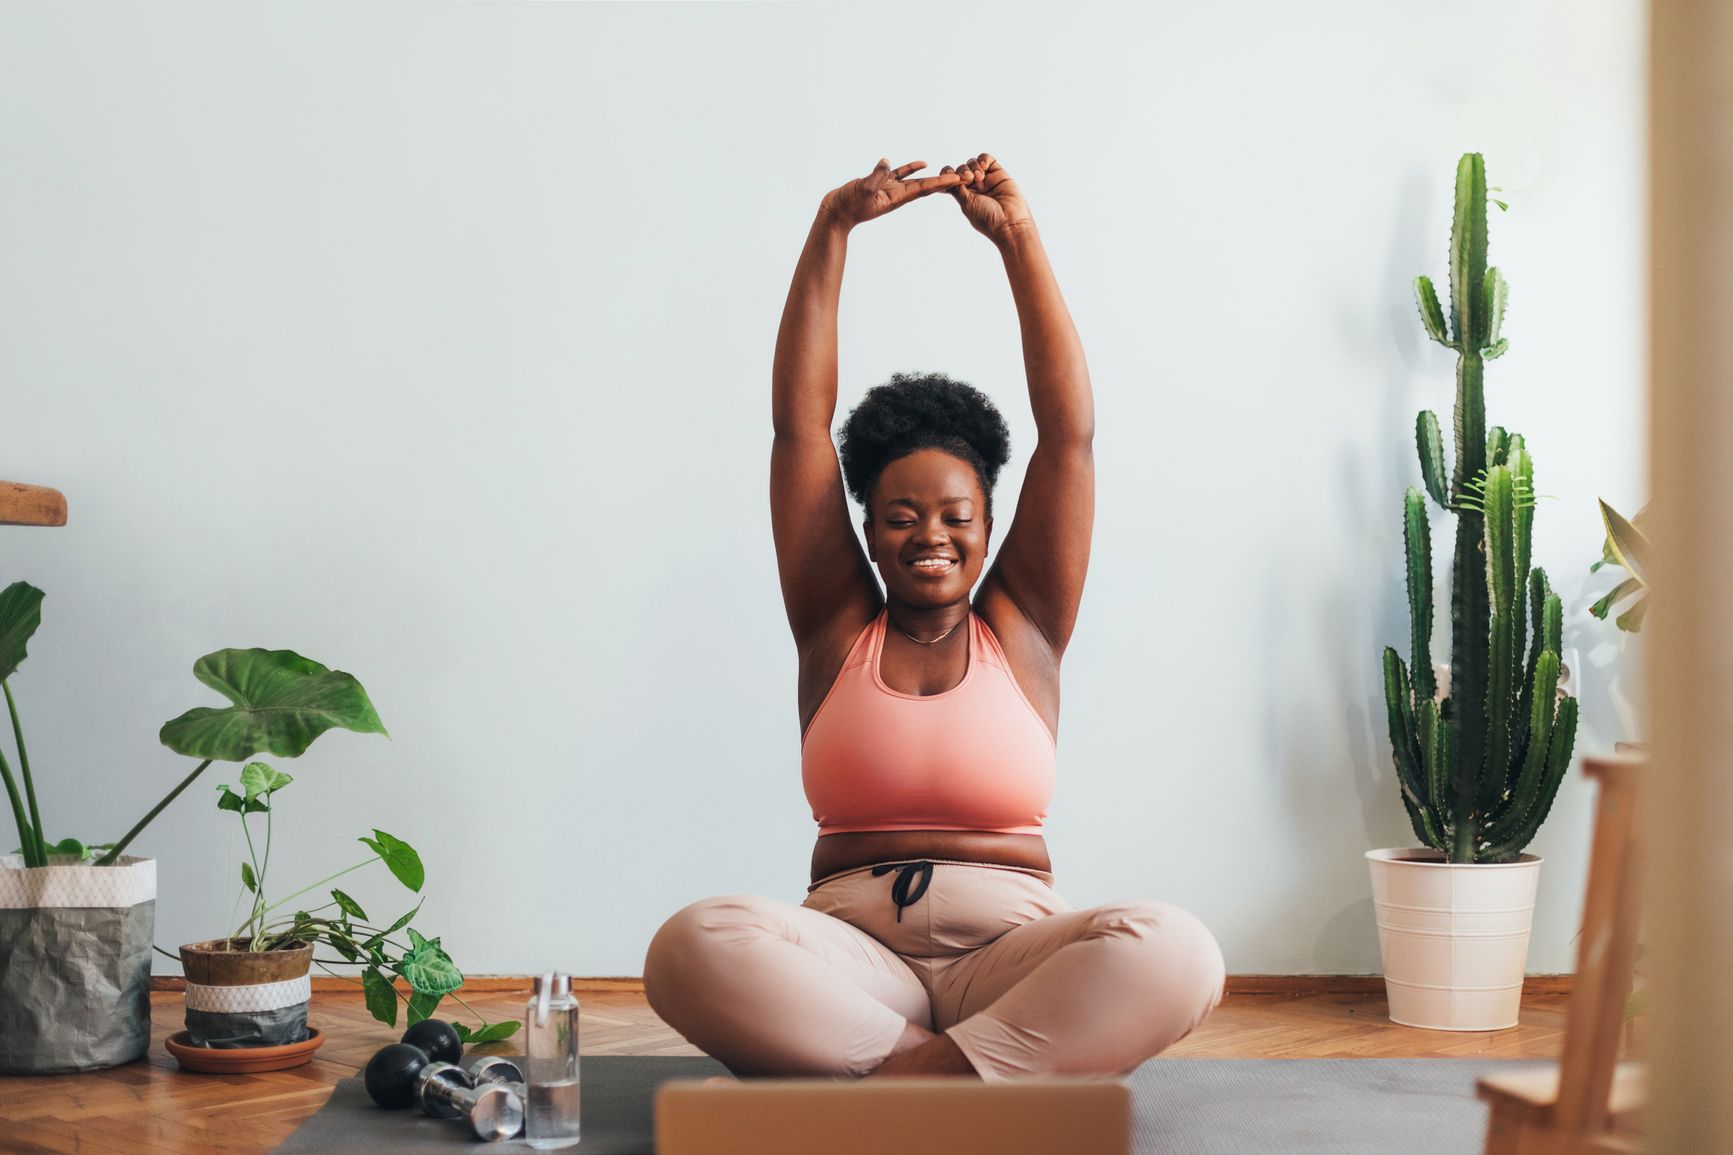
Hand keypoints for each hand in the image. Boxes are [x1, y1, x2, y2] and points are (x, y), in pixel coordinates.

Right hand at [820, 158, 962, 229]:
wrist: (836, 213)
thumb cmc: (847, 205)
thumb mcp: (862, 190)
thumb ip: (875, 177)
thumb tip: (887, 162)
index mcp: (897, 197)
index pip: (926, 188)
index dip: (944, 183)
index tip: (962, 179)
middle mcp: (898, 195)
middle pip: (928, 187)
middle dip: (947, 182)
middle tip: (967, 177)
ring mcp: (890, 190)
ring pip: (917, 181)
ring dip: (934, 177)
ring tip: (951, 172)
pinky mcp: (881, 184)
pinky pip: (901, 175)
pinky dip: (912, 169)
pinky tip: (922, 163)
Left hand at [941, 153, 1032, 243]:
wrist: (1010, 222)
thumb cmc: (987, 218)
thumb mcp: (966, 203)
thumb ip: (957, 188)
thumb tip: (949, 177)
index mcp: (964, 196)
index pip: (951, 180)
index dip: (947, 174)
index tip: (949, 176)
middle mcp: (975, 187)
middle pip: (961, 169)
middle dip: (962, 171)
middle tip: (968, 178)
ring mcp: (987, 180)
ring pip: (973, 163)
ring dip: (973, 166)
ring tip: (979, 176)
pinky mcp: (998, 173)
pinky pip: (987, 159)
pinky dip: (983, 159)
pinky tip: (984, 166)